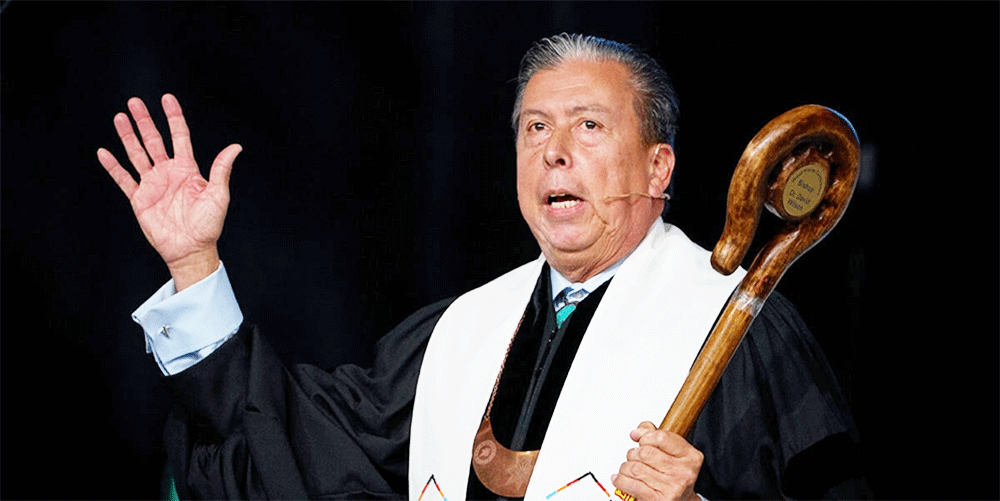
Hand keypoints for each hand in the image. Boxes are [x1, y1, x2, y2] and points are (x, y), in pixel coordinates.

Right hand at [98, 94, 241, 290]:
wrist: (191, 249)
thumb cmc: (208, 224)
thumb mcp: (218, 195)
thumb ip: (221, 169)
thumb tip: (236, 146)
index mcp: (187, 169)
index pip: (179, 136)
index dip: (173, 117)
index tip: (166, 98)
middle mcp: (168, 173)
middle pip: (153, 141)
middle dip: (145, 121)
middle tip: (135, 102)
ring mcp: (152, 184)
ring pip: (137, 154)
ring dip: (128, 136)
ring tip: (120, 117)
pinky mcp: (139, 198)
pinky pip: (124, 179)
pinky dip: (113, 166)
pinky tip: (104, 152)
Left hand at [611, 421, 702, 500]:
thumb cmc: (675, 477)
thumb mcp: (672, 453)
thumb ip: (655, 436)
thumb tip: (637, 432)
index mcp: (690, 457)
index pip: (661, 437)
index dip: (646, 437)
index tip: (642, 440)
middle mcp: (683, 472)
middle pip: (645, 452)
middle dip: (634, 453)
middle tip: (635, 458)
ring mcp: (671, 487)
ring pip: (635, 468)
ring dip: (626, 467)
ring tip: (629, 469)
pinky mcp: (658, 500)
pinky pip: (631, 484)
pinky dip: (620, 480)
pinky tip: (620, 478)